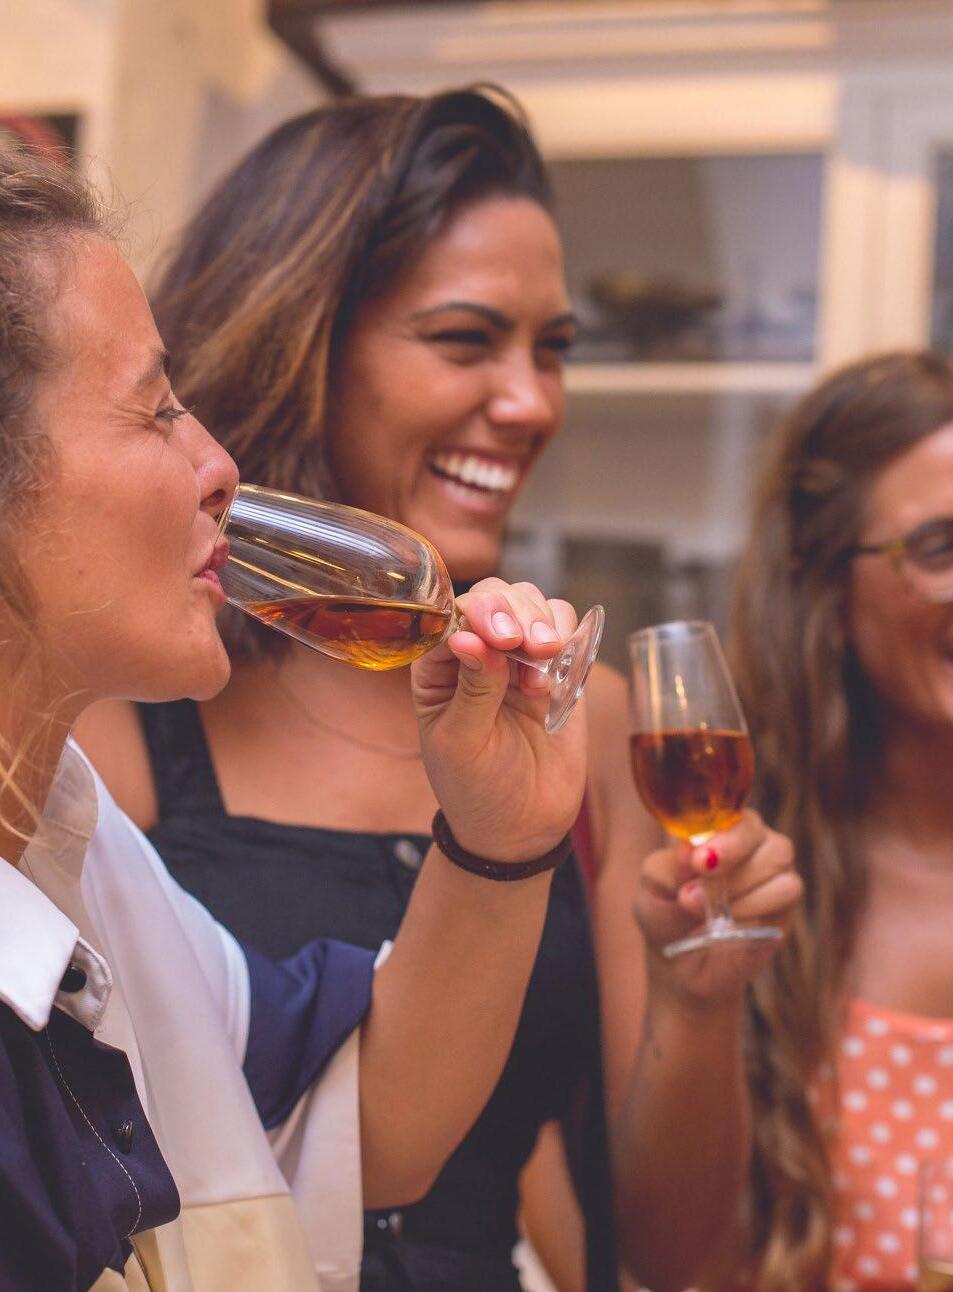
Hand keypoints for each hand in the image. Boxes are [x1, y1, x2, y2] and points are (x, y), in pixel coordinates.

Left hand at [411, 578, 586, 863]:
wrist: (520, 828)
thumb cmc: (475, 789)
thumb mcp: (462, 744)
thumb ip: (472, 690)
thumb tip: (470, 637)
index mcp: (437, 666)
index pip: (453, 614)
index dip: (478, 614)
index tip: (499, 639)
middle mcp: (478, 652)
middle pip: (496, 596)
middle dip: (515, 611)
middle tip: (529, 646)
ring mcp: (519, 659)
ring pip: (533, 604)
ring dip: (543, 621)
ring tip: (545, 660)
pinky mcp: (558, 671)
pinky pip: (568, 630)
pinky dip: (569, 638)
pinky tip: (557, 677)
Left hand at [634, 810, 800, 1001]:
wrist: (682, 963)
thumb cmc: (666, 911)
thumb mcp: (653, 887)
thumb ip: (668, 867)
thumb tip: (689, 852)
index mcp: (715, 826)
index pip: (726, 810)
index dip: (717, 832)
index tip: (696, 859)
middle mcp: (749, 841)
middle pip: (757, 829)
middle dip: (730, 853)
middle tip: (701, 879)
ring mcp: (771, 868)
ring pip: (777, 857)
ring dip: (739, 885)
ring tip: (703, 908)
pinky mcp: (785, 901)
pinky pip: (787, 888)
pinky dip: (756, 903)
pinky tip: (730, 918)